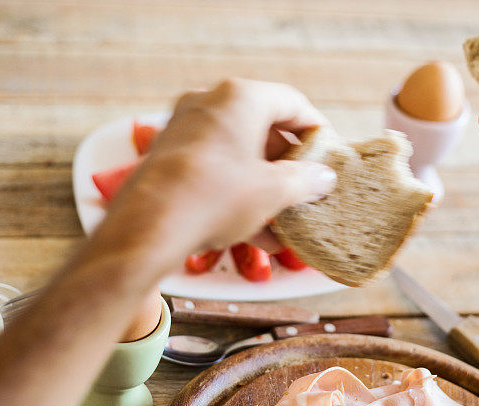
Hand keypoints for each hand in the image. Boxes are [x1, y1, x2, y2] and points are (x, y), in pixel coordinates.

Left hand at [98, 79, 335, 274]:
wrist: (148, 227)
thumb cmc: (217, 197)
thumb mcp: (273, 191)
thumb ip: (305, 180)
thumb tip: (324, 177)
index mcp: (239, 97)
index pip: (292, 103)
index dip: (317, 129)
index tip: (330, 154)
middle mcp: (209, 103)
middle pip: (263, 128)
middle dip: (289, 165)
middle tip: (308, 190)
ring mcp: (184, 128)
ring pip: (238, 154)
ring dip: (265, 186)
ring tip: (285, 221)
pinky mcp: (168, 157)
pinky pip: (215, 170)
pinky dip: (238, 194)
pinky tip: (257, 234)